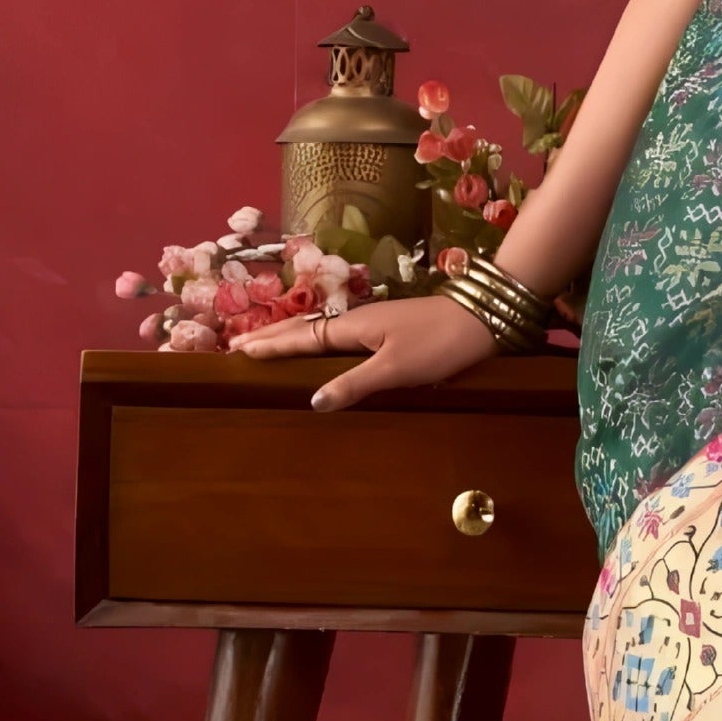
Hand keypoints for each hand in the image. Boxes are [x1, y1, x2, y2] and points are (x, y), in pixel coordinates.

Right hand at [230, 291, 500, 412]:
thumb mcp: (396, 368)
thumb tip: (312, 401)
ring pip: (323, 331)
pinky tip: (323, 350)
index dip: (271, 347)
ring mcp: (375, 325)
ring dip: (293, 338)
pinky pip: (341, 337)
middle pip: (306, 328)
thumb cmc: (439, 343)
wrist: (483, 319)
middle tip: (239, 346)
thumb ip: (354, 384)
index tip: (238, 352)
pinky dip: (319, 342)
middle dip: (273, 337)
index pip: (301, 338)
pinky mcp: (390, 331)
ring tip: (269, 346)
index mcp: (353, 327)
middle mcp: (358, 321)